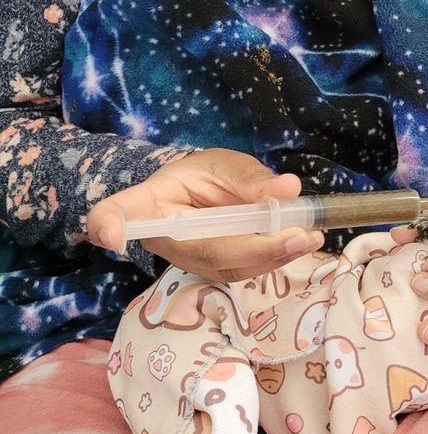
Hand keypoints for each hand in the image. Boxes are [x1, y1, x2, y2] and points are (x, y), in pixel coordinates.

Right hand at [86, 148, 323, 283]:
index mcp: (151, 206)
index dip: (112, 223)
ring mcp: (193, 261)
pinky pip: (245, 269)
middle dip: (257, 250)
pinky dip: (277, 257)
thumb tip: (287, 189)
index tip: (110, 234)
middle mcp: (167, 240)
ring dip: (275, 256)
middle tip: (299, 236)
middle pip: (204, 252)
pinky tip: (304, 242)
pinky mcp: (217, 270)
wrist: (200, 198)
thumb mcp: (221, 163)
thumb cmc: (200, 175)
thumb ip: (249, 178)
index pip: (121, 213)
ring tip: (310, 237)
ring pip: (232, 267)